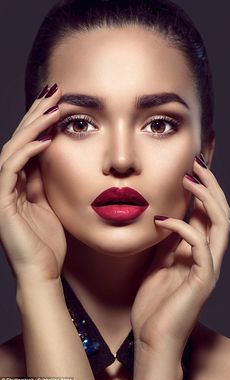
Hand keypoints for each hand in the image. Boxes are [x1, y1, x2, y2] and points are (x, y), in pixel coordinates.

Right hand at [0, 84, 65, 283]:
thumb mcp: (49, 204)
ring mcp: (0, 193)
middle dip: (34, 116)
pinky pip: (11, 170)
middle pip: (18, 142)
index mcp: (17, 184)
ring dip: (32, 127)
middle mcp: (5, 184)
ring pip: (12, 150)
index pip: (27, 146)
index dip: (39, 124)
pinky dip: (27, 152)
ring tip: (52, 108)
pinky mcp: (1, 202)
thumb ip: (44, 181)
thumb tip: (50, 156)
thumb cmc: (47, 242)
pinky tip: (46, 139)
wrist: (42, 271)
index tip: (57, 105)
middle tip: (52, 93)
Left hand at [131, 156, 229, 358]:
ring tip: (189, 179)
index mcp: (198, 251)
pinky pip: (200, 246)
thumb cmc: (154, 302)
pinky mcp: (202, 279)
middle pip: (220, 212)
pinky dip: (182, 227)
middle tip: (196, 164)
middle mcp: (209, 256)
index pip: (208, 213)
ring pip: (220, 223)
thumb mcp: (159, 261)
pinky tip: (162, 219)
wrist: (153, 336)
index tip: (190, 168)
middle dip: (211, 186)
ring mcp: (208, 267)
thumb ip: (169, 240)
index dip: (203, 189)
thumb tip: (167, 215)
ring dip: (206, 198)